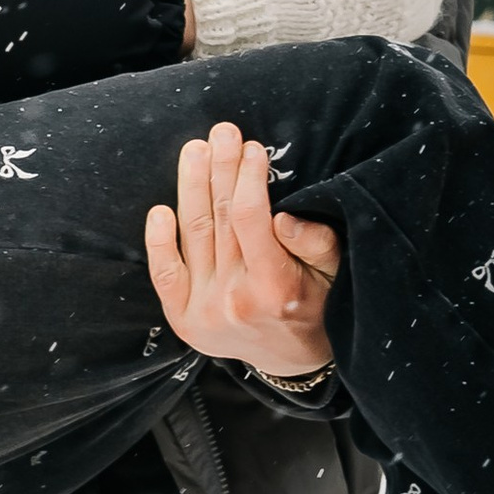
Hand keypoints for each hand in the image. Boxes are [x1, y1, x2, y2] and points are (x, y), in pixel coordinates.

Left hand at [145, 119, 340, 379]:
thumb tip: (284, 216)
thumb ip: (316, 244)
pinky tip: (160, 208)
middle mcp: (234, 301)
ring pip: (194, 235)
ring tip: (195, 150)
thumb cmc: (318, 306)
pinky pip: (165, 274)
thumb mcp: (335, 275)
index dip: (248, 179)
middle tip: (222, 132)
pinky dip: (159, 241)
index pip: (252, 220)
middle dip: (221, 170)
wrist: (290, 361)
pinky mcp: (183, 319)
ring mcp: (204, 311)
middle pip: (221, 220)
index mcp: (275, 288)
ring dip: (192, 187)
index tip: (252, 148)